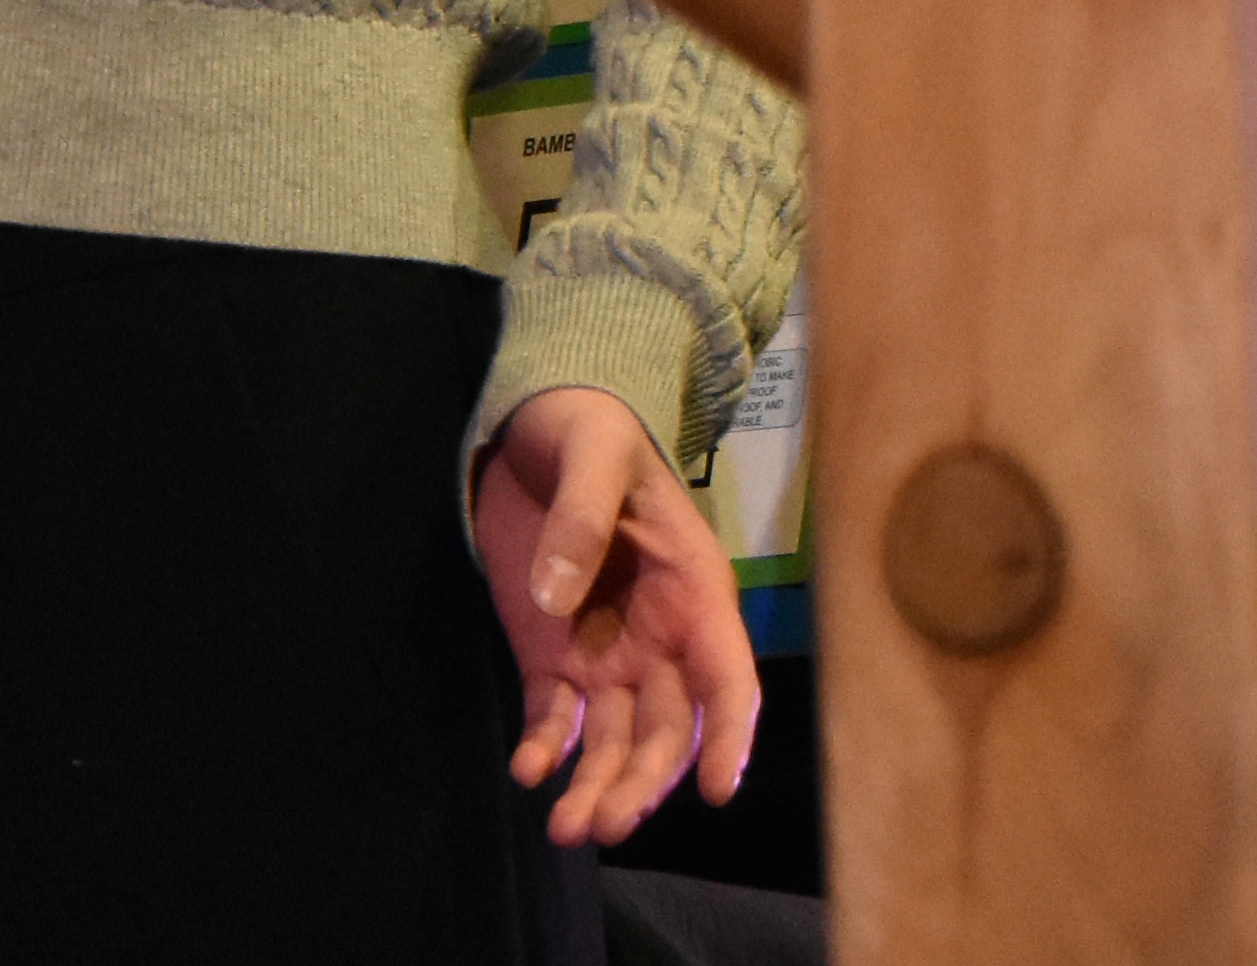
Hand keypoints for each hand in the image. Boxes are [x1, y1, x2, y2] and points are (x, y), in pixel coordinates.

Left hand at [470, 383, 759, 846]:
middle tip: (605, 822)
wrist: (536, 426)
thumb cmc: (589, 431)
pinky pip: (557, 719)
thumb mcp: (593, 456)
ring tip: (565, 829)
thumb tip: (558, 599)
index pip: (727, 679)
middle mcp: (660, 639)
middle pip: (668, 730)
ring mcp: (608, 654)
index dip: (729, 735)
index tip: (718, 790)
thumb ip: (582, 517)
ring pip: (616, 741)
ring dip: (597, 786)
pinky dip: (545, 749)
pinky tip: (527, 772)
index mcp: (693, 591)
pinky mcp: (555, 659)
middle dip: (643, 781)